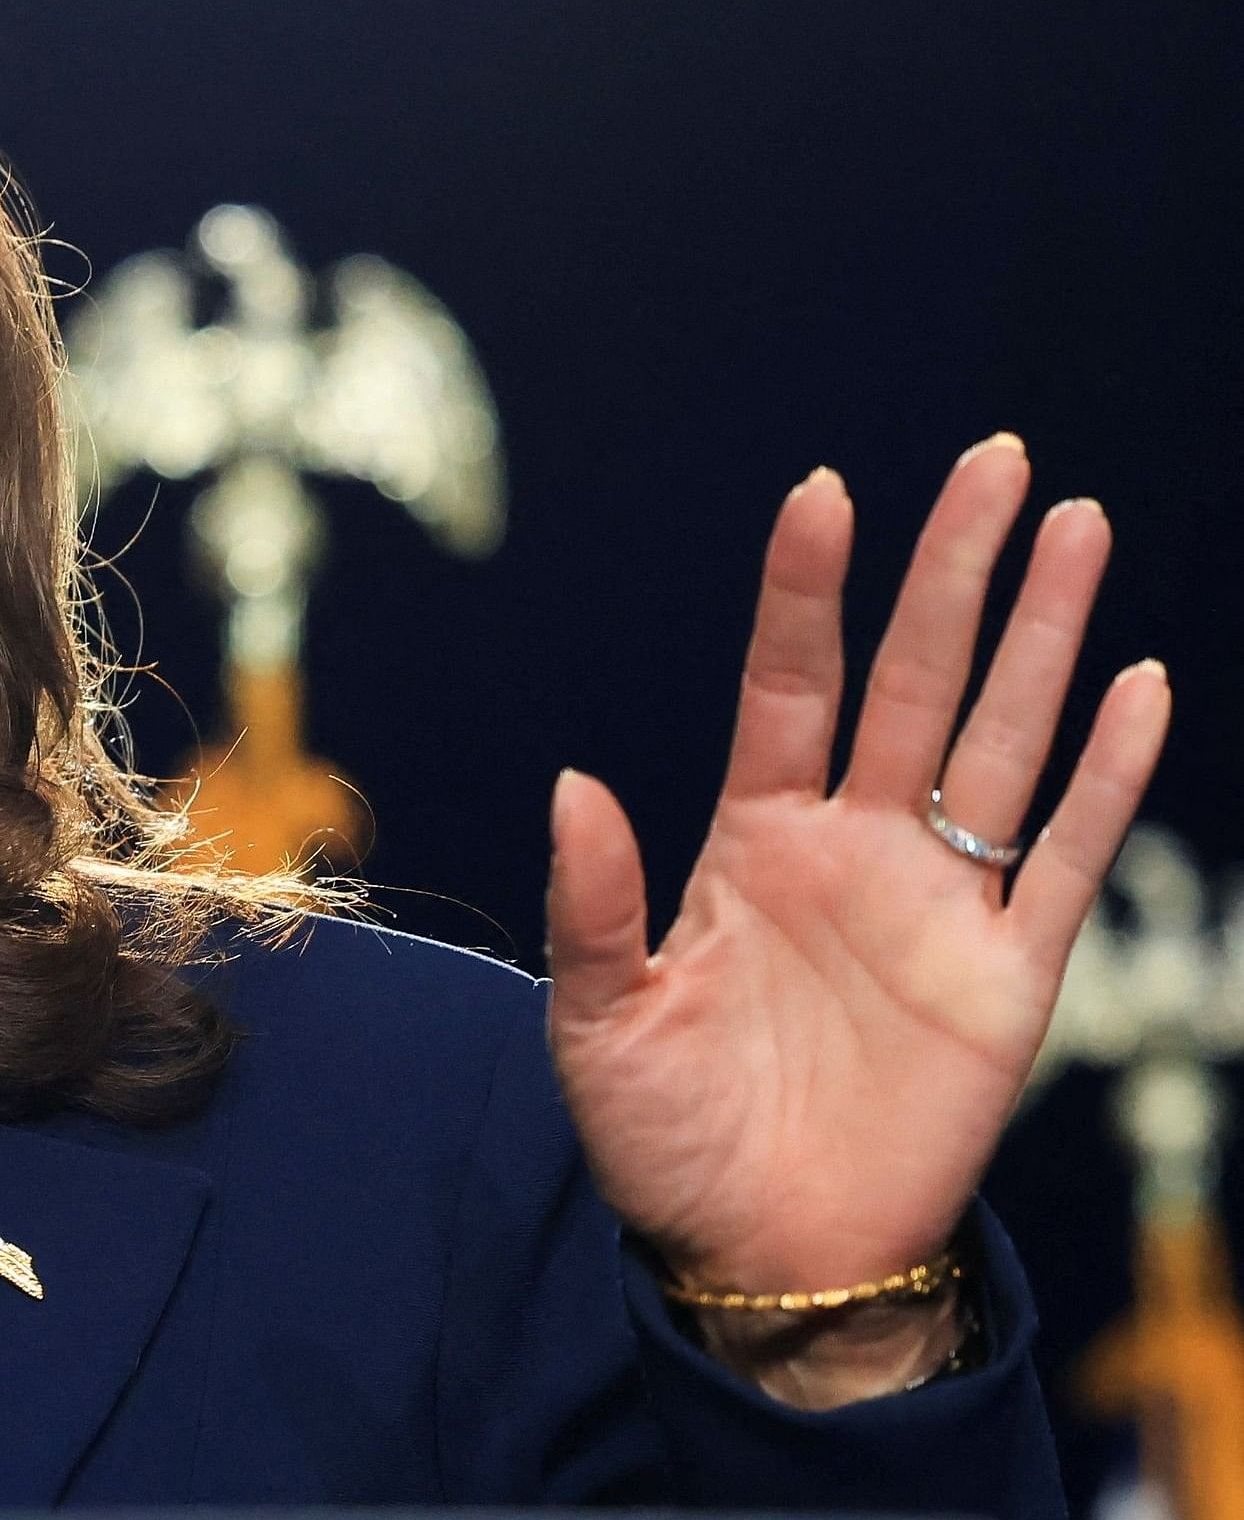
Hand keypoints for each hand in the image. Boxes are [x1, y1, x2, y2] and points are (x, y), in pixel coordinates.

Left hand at [546, 436, 1170, 1403]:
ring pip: (1002, 739)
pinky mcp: (1009, 977)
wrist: (763, 1257)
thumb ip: (594, 903)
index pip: (789, 685)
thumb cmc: (667, 1137)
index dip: (807, 590)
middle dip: (955, 571)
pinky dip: (1108, 777)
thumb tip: (576, 783)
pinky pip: (1064, 859)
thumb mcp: (600, 1020)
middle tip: (997, 460)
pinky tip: (1140, 686)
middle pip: (914, 680)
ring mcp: (938, 904)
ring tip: (1079, 527)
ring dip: (1043, 638)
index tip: (825, 490)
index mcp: (753, 841)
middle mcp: (855, 849)